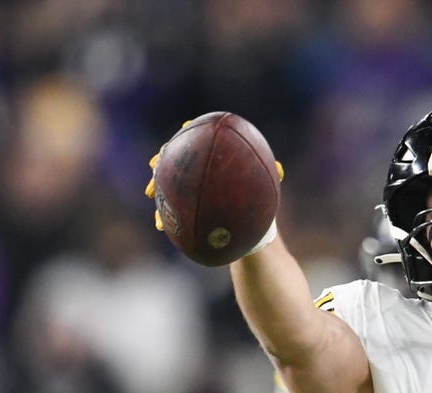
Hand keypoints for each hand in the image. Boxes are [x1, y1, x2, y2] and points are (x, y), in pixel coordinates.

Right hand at [144, 119, 283, 257]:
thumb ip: (270, 174)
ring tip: (151, 193)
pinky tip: (160, 226)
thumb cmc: (257, 199)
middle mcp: (197, 168)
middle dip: (163, 159)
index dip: (191, 130)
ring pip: (165, 183)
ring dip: (156, 186)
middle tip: (156, 162)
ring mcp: (187, 187)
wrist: (247, 222)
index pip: (198, 138)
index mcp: (214, 157)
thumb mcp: (264, 188)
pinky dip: (164, 217)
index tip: (187, 126)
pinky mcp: (184, 206)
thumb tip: (280, 170)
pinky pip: (169, 210)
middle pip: (173, 157)